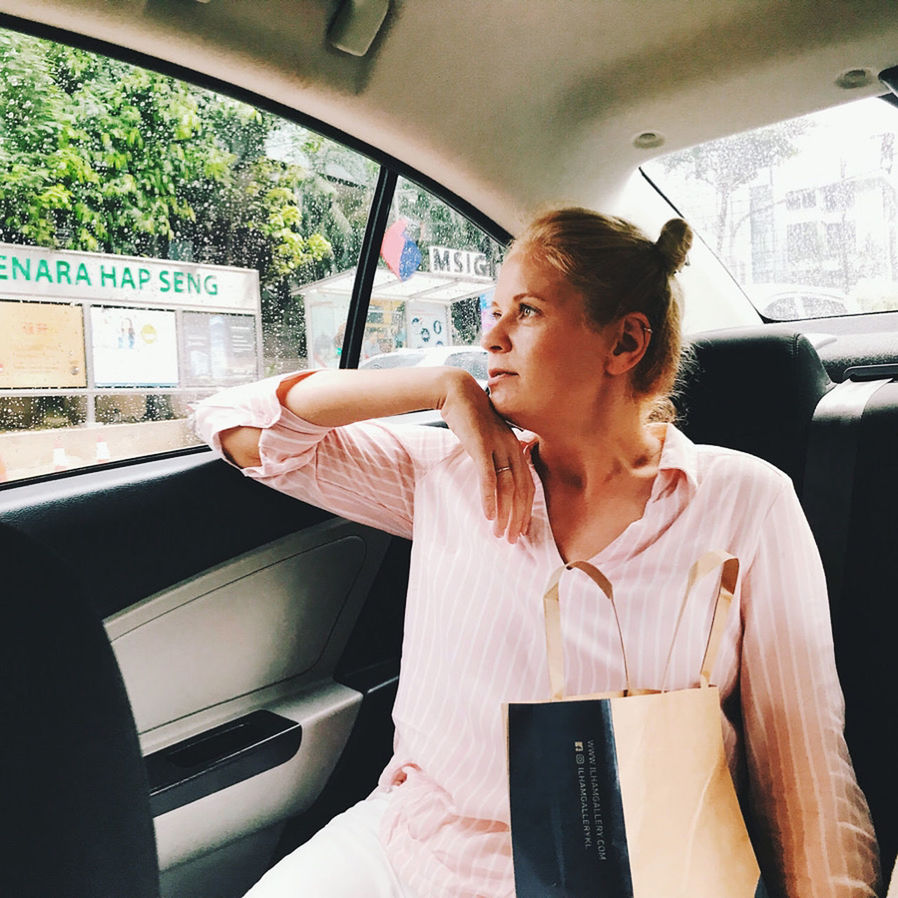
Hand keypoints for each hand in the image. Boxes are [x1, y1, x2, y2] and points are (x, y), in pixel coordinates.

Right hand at [438, 371, 533, 542]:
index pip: (527, 485)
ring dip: (504, 514)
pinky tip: (488, 514)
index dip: (526, 509)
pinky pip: (489, 477)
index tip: (521, 529)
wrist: (457, 392)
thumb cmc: (471, 416)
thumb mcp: (490, 437)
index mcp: (517, 448)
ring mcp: (499, 447)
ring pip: (508, 487)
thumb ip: (497, 455)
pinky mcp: (482, 446)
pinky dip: (490, 497)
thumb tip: (498, 475)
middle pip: (522, 490)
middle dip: (519, 518)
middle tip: (513, 540)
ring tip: (500, 534)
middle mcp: (513, 448)